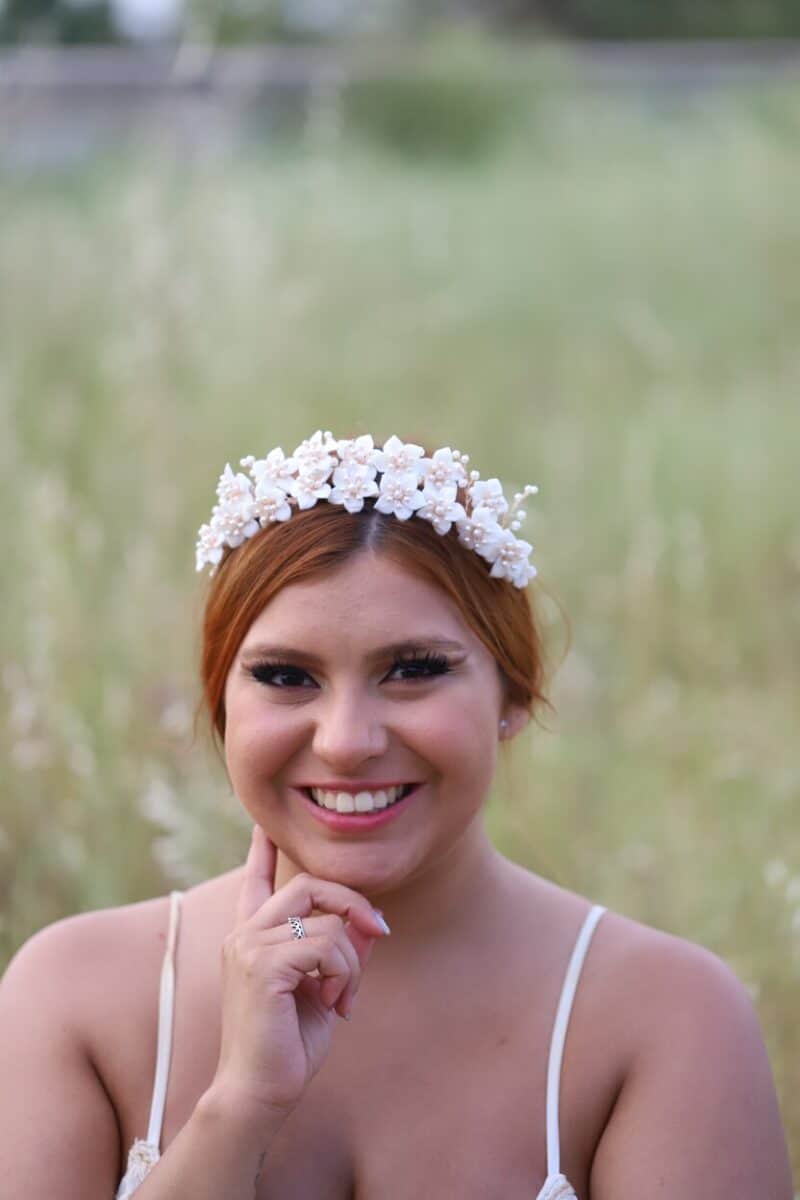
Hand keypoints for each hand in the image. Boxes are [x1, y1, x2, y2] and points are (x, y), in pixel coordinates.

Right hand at [211, 826, 388, 1122]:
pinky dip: (344, 973)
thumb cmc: (288, 1048)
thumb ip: (343, 952)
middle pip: (308, 884)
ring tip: (344, 997)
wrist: (258, 1095)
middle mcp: (244, 934)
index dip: (262, 849)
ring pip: (325, 918)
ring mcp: (248, 946)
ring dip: (351, 959)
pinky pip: (326, 945)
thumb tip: (374, 922)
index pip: (256, 880)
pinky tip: (334, 1004)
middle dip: (352, 904)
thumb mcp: (324, 990)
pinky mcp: (262, 965)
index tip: (265, 822)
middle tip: (379, 933)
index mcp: (251, 938)